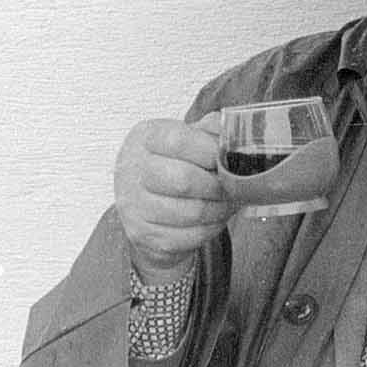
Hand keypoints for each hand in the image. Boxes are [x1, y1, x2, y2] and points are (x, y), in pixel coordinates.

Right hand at [114, 112, 230, 282]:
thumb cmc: (174, 163)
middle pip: (184, 180)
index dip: (210, 150)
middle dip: (218, 186)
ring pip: (191, 212)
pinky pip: (189, 236)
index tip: (226, 158)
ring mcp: (133, 205)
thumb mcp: (188, 137)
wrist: (144, 199)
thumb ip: (212, 131)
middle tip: (232, 187)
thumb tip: (234, 137)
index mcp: (145, 138)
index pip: (177, 140)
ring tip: (227, 202)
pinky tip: (214, 218)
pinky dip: (211, 229)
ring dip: (220, 209)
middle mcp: (131, 170)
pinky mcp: (142, 234)